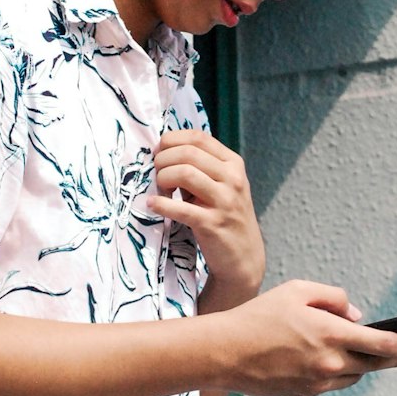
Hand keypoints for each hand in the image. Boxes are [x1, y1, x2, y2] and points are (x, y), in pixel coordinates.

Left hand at [148, 128, 264, 303]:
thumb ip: (198, 167)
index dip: (171, 140)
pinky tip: (153, 204)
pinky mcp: (213, 224)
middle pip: (187, 153)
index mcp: (233, 163)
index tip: (159, 152)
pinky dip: (161, 204)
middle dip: (162, 160)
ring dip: (162, 179)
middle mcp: (232, 178)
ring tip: (159, 190)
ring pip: (184, 173)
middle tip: (156, 175)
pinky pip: (180, 208)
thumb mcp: (220, 185)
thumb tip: (161, 151)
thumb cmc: (224, 217)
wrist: (244, 257)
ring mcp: (225, 201)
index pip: (198, 137)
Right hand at [221, 280, 396, 395]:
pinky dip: (335, 371)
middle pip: (375, 364)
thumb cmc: (258, 317)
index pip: (383, 344)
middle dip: (394, 356)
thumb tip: (356, 315)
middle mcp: (330, 363)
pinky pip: (331, 383)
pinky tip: (324, 359)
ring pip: (353, 375)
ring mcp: (318, 383)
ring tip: (360, 350)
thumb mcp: (297, 290)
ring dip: (361, 363)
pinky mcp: (305, 394)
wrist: (224, 352)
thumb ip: (333, 298)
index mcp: (331, 334)